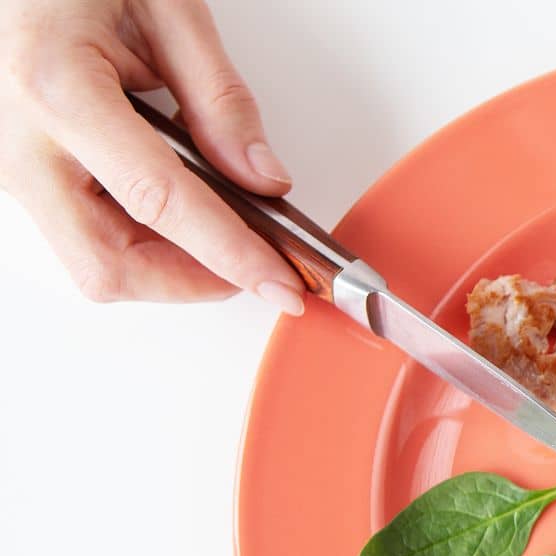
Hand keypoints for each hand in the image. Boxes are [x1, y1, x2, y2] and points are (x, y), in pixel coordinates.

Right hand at [0, 0, 303, 311]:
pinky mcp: (13, 168)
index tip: (280, 282)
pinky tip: (173, 205)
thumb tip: (263, 179)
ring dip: (164, 263)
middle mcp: (18, 139)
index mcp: (56, 89)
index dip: (230, 254)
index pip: (160, 203)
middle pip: (107, 266)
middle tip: (256, 265)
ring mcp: (7, 161)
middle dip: (189, 281)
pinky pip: (78, 231)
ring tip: (219, 227)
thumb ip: (219, 100)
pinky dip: (136, 236)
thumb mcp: (167, 11)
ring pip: (89, 259)